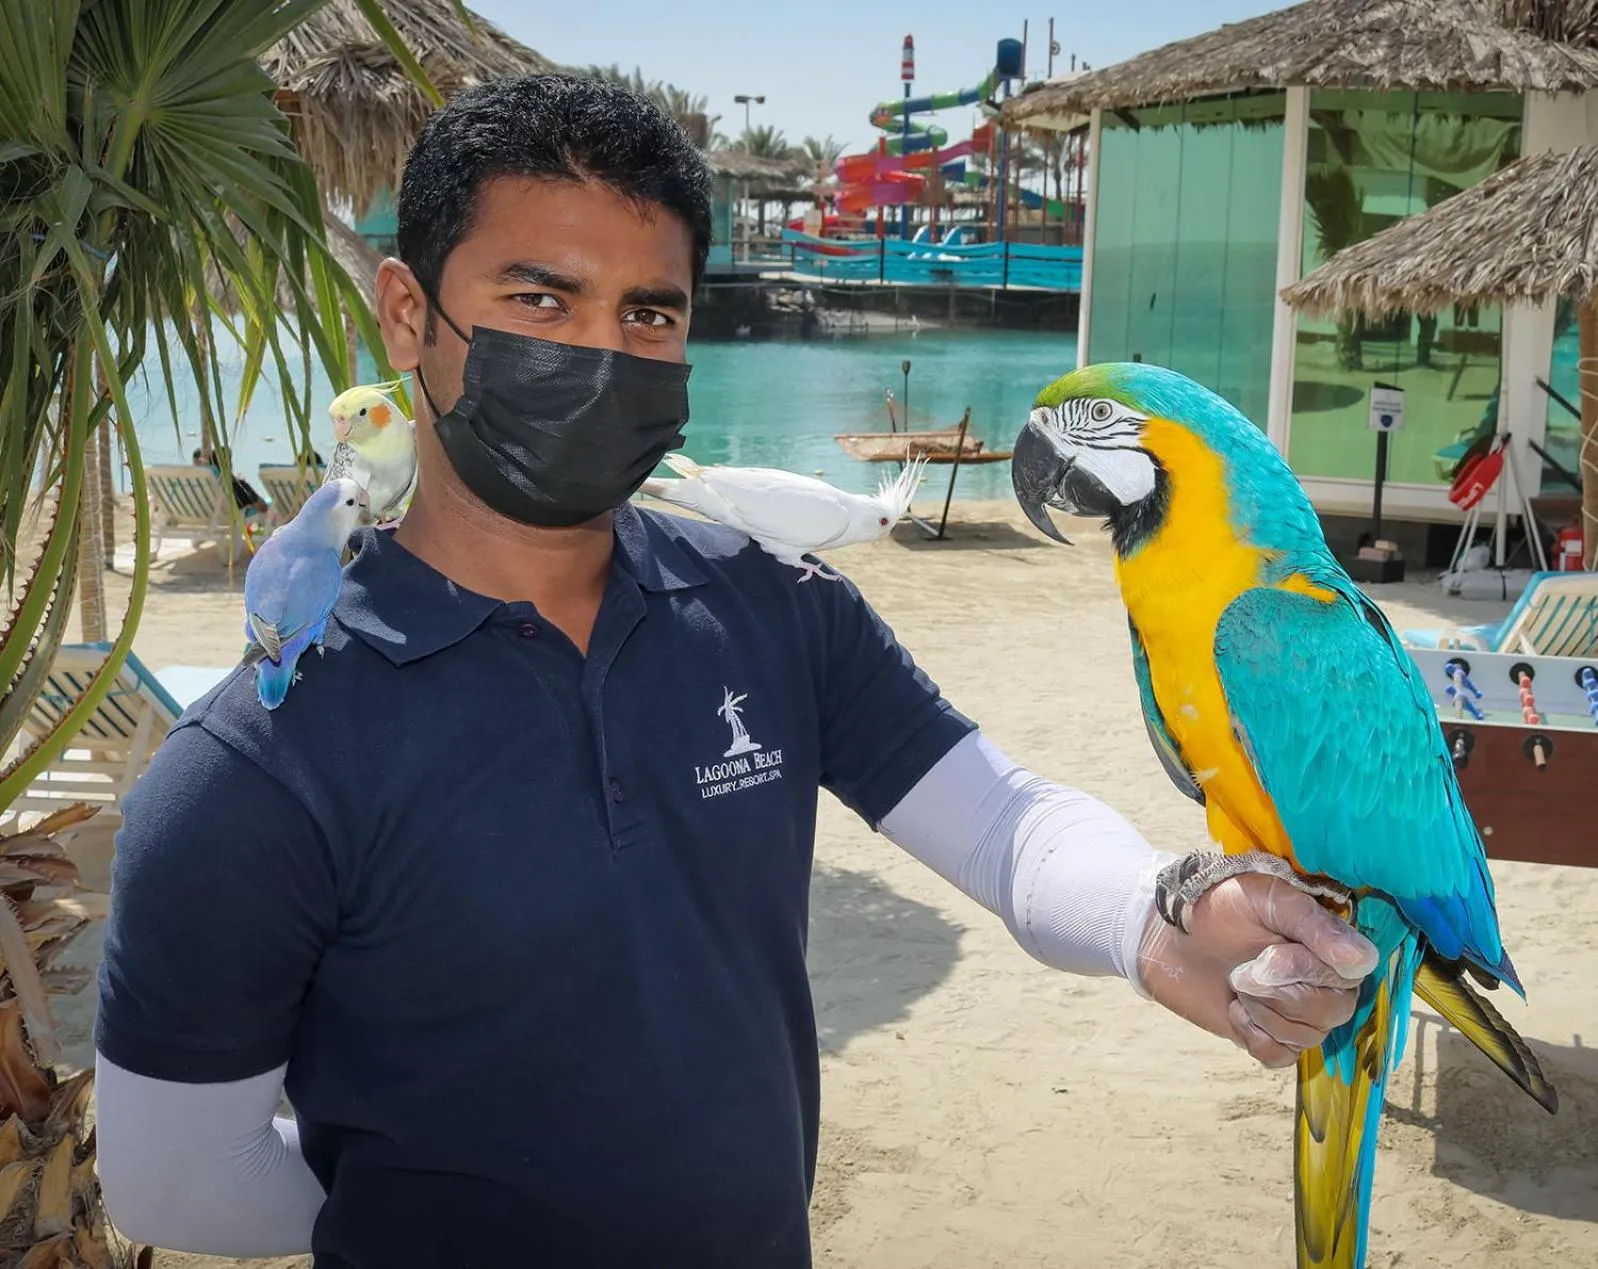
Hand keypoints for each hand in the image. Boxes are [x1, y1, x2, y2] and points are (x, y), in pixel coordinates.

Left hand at [1134, 873, 1378, 1067]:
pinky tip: (1236, 1010)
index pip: (1351, 974)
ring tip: (1237, 982)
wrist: (1168, 933)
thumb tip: (1364, 960)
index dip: (1306, 970)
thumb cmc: (1217, 906)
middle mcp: (1323, 980)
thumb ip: (1314, 925)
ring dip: (1262, 1010)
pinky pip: (1281, 1056)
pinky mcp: (1270, 1037)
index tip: (1268, 954)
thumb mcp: (1265, 899)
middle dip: (1278, 992)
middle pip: (1333, 1011)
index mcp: (1329, 942)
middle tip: (1243, 969)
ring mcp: (1298, 1012)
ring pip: (1308, 1036)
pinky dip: (1254, 1036)